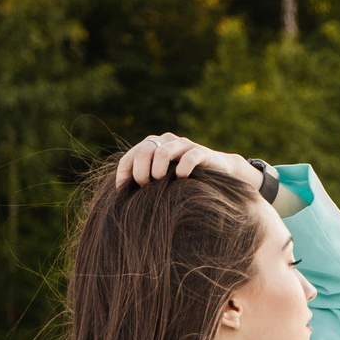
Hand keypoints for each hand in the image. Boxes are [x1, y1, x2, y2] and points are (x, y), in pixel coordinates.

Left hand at [115, 133, 243, 188]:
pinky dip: (182, 170)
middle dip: (141, 173)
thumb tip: (121, 198)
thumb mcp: (161, 179)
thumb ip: (145, 182)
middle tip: (147, 187)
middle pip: (143, 151)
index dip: (124, 175)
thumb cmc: (184, 180)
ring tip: (162, 184)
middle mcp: (165, 141)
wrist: (218, 172)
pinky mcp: (201, 152)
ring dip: (158, 172)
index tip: (124, 193)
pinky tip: (182, 180)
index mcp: (151, 146)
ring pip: (162, 152)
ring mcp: (183, 145)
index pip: (128, 157)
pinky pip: (188, 158)